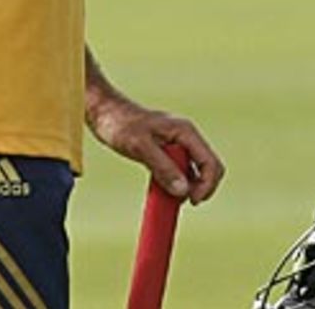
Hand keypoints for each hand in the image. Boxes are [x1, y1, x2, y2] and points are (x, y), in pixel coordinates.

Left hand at [86, 93, 224, 204]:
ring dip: (188, 187)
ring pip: (195, 170)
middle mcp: (186, 137)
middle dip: (202, 187)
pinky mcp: (167, 151)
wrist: (104, 113)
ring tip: (168, 198)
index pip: (210, 162)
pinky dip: (176, 183)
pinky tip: (162, 191)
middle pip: (209, 167)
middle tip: (183, 203)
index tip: (191, 201)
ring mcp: (177, 144)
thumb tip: (183, 191)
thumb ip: (163, 168)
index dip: (207, 185)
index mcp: (186, 132)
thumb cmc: (120, 125)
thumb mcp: (141, 147)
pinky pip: (180, 170)